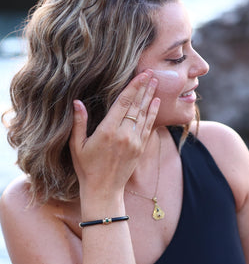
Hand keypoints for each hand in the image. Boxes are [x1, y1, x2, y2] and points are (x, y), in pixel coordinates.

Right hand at [69, 71, 159, 199]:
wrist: (104, 191)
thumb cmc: (87, 168)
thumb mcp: (77, 146)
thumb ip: (79, 123)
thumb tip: (77, 102)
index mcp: (108, 131)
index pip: (123, 103)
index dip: (133, 87)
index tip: (141, 75)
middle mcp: (124, 134)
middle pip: (136, 105)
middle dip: (144, 87)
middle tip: (151, 72)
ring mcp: (134, 141)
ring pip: (145, 114)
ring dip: (150, 97)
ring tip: (156, 82)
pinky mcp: (140, 148)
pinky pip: (149, 126)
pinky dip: (153, 113)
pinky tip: (156, 102)